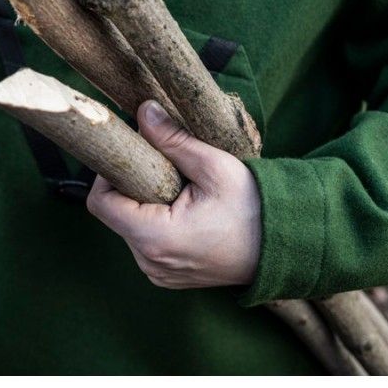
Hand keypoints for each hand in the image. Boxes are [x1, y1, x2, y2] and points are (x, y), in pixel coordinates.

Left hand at [86, 100, 261, 288]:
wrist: (287, 246)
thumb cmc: (254, 207)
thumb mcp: (214, 166)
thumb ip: (172, 139)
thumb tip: (143, 111)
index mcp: (155, 238)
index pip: (100, 202)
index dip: (108, 174)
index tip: (134, 156)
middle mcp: (149, 262)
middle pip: (114, 213)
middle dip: (131, 186)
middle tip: (165, 170)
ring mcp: (158, 273)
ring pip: (129, 227)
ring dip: (144, 205)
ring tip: (179, 192)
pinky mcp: (166, 276)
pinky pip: (145, 244)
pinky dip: (155, 224)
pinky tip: (183, 213)